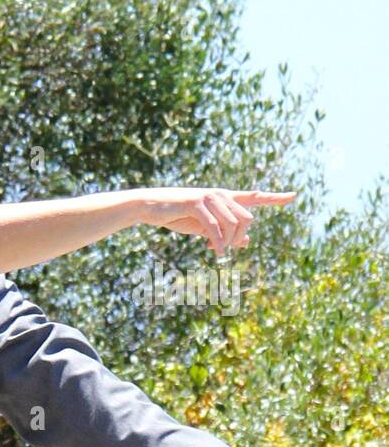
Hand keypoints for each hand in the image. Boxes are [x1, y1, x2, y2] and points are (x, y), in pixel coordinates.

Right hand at [142, 188, 295, 256]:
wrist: (151, 206)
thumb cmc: (177, 216)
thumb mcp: (204, 227)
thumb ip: (225, 232)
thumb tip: (246, 242)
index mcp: (225, 198)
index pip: (255, 197)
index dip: (275, 198)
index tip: (294, 196)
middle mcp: (221, 195)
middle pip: (246, 218)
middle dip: (239, 237)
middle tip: (225, 249)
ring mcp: (210, 198)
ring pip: (233, 224)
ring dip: (227, 242)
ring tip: (217, 251)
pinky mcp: (197, 204)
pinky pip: (215, 226)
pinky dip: (217, 241)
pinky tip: (214, 251)